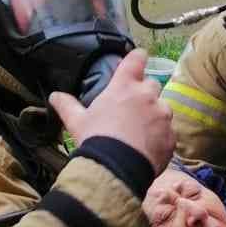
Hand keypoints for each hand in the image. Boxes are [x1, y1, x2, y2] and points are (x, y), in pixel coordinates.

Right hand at [50, 51, 173, 174]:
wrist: (117, 169)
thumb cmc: (96, 139)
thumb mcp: (77, 121)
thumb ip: (67, 105)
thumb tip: (54, 96)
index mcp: (124, 86)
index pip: (136, 58)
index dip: (137, 57)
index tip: (137, 59)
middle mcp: (147, 96)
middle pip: (151, 83)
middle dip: (143, 92)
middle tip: (131, 107)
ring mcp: (163, 115)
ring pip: (163, 108)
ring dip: (154, 114)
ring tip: (140, 131)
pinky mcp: (171, 136)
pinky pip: (168, 131)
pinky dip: (160, 136)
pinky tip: (147, 147)